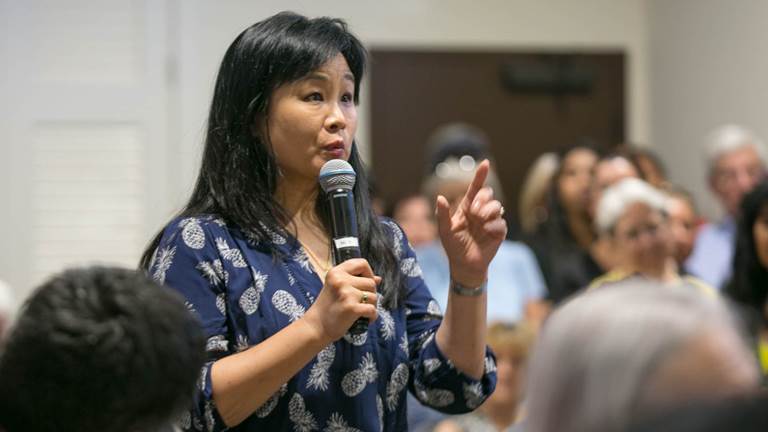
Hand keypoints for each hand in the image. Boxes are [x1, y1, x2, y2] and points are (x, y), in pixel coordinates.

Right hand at [302, 258, 379, 342]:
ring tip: (360, 312)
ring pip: (374, 297)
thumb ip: (356, 281)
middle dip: (370, 294)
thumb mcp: (337, 288)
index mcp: (336, 272)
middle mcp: (340, 280)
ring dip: (371, 306)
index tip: (365, 284)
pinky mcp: (352, 308)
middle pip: (371, 282)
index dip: (369, 273)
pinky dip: (372, 317)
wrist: (316, 327)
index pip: (362, 263)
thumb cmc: (327, 307)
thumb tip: (378, 279)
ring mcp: (346, 294)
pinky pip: (373, 310)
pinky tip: (364, 320)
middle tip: (361, 303)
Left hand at [435, 160, 506, 286]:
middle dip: (483, 199)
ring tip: (480, 222)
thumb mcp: (444, 231)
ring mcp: (491, 221)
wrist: (465, 265)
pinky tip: (486, 233)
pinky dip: (494, 226)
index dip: (480, 175)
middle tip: (474, 212)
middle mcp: (480, 212)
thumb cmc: (453, 247)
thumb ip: (442, 214)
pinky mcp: (499, 232)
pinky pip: (501, 223)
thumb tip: (440, 197)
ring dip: (489, 211)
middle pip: (488, 194)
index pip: (475, 188)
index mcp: (467, 208)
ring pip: (497, 206)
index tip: (485, 163)